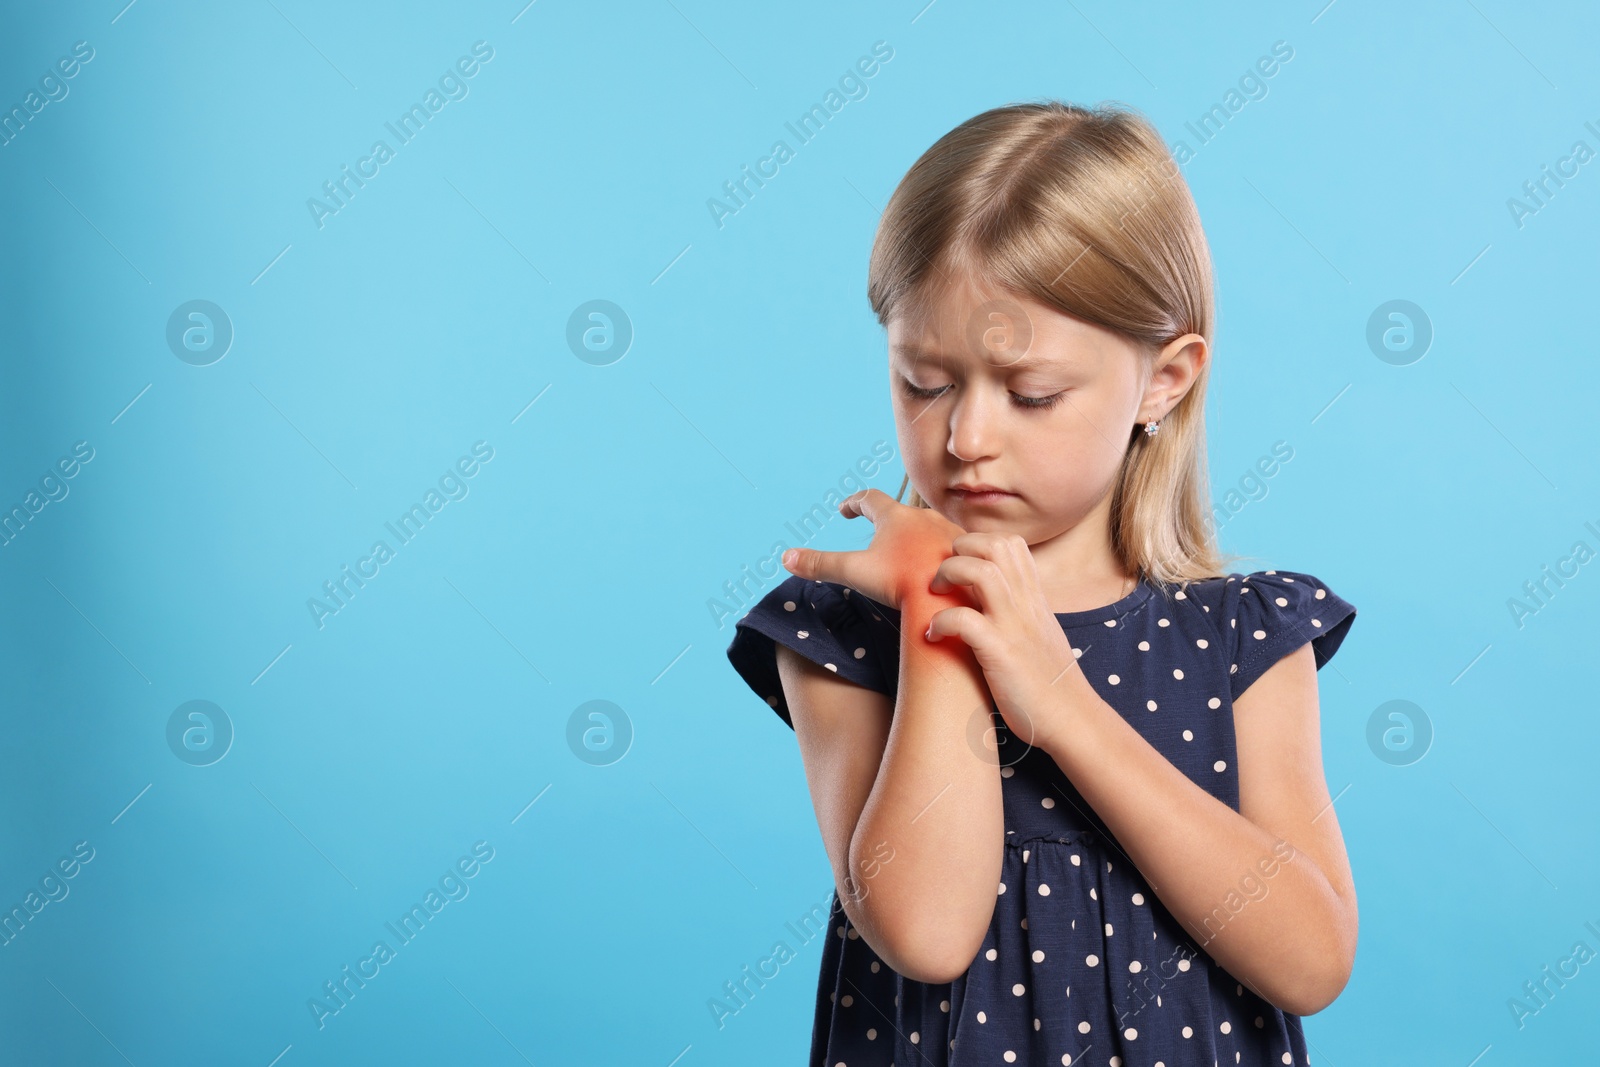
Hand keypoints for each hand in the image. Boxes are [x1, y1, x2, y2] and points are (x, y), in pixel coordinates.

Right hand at [780, 488, 966, 610]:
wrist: (954, 598)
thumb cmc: (902, 582)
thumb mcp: (857, 573)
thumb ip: (822, 565)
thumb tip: (786, 558)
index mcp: (895, 517)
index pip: (869, 498)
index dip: (854, 503)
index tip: (845, 510)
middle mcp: (925, 516)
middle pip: (902, 512)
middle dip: (888, 521)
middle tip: (877, 533)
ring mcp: (950, 532)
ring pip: (929, 528)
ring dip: (917, 537)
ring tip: (908, 554)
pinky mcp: (970, 552)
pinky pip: (952, 547)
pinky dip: (941, 554)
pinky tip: (939, 570)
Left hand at [925, 532, 1079, 752]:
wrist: (1072, 720)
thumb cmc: (1049, 682)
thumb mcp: (1040, 633)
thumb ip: (1020, 610)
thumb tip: (992, 599)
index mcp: (1034, 598)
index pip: (1010, 543)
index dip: (977, 543)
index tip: (958, 566)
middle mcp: (1026, 604)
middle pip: (995, 545)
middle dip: (959, 550)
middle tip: (944, 578)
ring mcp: (1014, 627)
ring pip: (981, 571)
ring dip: (948, 575)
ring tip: (935, 597)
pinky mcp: (1001, 654)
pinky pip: (964, 620)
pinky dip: (940, 622)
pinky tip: (933, 636)